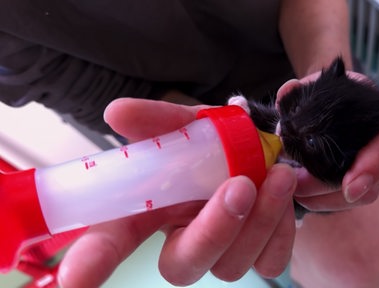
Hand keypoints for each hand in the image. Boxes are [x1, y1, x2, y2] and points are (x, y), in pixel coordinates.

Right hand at [58, 98, 297, 286]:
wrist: (261, 146)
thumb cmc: (213, 142)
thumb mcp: (186, 126)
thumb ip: (155, 122)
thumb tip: (118, 113)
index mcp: (150, 213)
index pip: (111, 243)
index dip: (91, 263)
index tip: (74, 281)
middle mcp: (181, 240)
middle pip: (182, 266)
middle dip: (213, 230)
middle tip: (240, 186)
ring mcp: (220, 253)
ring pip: (232, 266)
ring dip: (259, 221)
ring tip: (277, 175)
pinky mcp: (259, 254)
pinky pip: (271, 262)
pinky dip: (281, 229)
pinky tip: (283, 194)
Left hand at [276, 72, 378, 211]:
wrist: (333, 106)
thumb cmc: (331, 95)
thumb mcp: (319, 86)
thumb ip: (301, 89)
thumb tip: (286, 93)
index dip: (371, 168)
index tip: (349, 187)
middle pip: (371, 182)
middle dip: (333, 191)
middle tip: (298, 189)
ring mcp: (376, 169)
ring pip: (358, 198)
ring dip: (324, 201)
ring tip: (293, 193)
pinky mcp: (361, 184)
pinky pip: (346, 201)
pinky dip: (322, 202)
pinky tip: (299, 196)